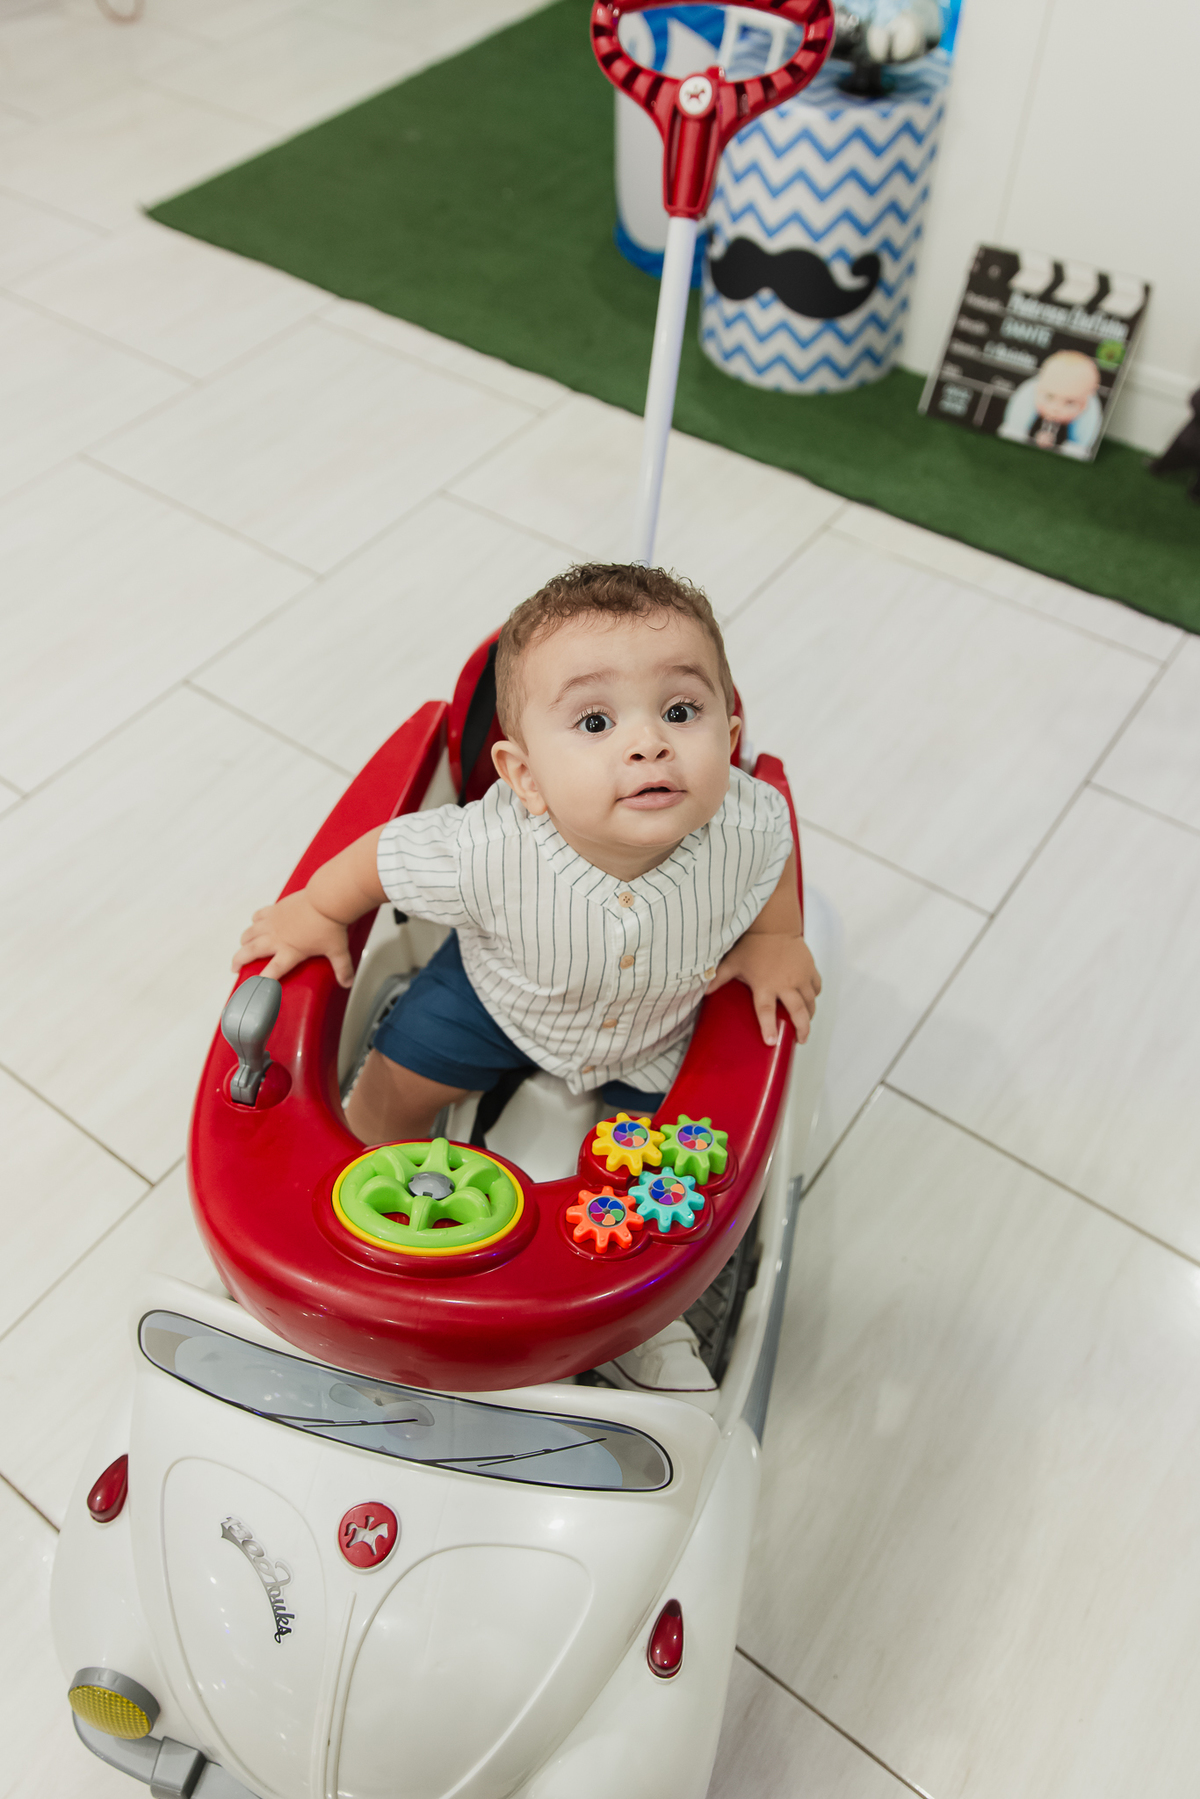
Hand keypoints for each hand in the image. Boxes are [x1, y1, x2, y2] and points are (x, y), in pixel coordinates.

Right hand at [232, 890, 354, 986]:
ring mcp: (273, 922)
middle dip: (239, 961)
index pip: (272, 971)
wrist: (326, 898)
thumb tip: (348, 983)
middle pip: (250, 952)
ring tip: (242, 947)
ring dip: (244, 942)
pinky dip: (254, 921)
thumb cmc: (331, 924)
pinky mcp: (275, 908)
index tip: (252, 989)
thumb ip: (342, 969)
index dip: (261, 982)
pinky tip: (255, 923)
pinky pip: (258, 915)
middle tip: (234, 968)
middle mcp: (276, 938)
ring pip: (250, 933)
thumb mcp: (338, 951)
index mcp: (290, 951)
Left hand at [707, 932, 820, 1045]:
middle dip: (802, 1029)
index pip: (766, 1012)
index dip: (768, 1028)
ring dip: (809, 1015)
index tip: (771, 1042)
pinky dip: (814, 996)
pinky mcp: (810, 968)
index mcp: (765, 985)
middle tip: (801, 1040)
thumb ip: (718, 978)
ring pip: (810, 1002)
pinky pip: (816, 987)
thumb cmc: (751, 944)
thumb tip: (703, 991)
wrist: (773, 924)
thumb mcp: (732, 962)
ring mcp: (801, 976)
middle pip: (798, 1012)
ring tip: (806, 1024)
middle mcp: (786, 983)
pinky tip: (810, 1001)